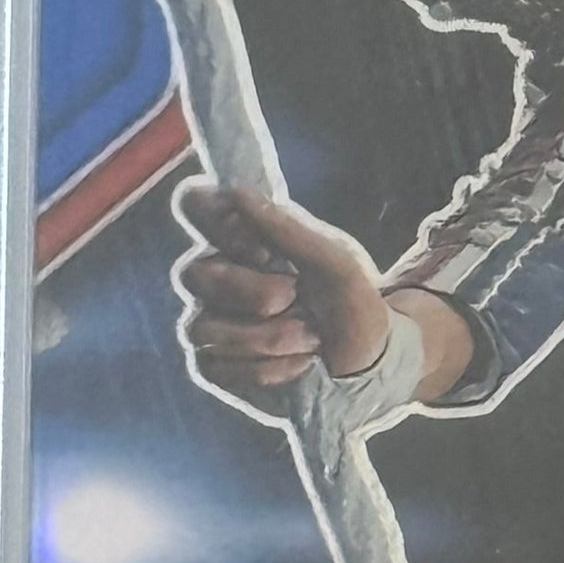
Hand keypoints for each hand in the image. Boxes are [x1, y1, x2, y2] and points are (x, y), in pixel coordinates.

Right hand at [175, 181, 390, 394]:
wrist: (368, 361)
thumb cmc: (350, 302)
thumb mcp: (334, 264)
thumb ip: (287, 231)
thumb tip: (236, 193)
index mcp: (244, 238)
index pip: (195, 206)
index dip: (221, 228)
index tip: (263, 251)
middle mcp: (216, 275)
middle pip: (194, 274)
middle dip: (256, 294)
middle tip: (296, 297)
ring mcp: (210, 320)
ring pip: (205, 327)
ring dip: (272, 338)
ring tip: (311, 337)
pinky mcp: (214, 365)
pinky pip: (216, 366)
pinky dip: (269, 369)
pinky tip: (299, 362)